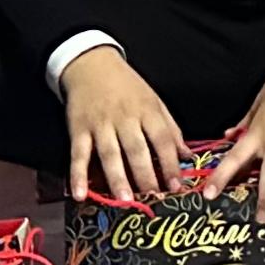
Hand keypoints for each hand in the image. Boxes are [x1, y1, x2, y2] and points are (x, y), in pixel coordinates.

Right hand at [61, 44, 184, 203]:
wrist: (92, 64)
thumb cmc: (128, 87)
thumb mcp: (154, 101)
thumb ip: (170, 129)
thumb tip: (187, 156)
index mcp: (147, 110)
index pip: (162, 139)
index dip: (170, 163)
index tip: (177, 185)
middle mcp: (125, 118)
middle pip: (137, 149)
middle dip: (146, 175)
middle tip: (153, 198)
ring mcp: (100, 125)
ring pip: (109, 154)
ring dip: (117, 178)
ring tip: (125, 200)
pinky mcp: (78, 130)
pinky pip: (78, 155)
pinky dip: (77, 175)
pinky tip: (79, 194)